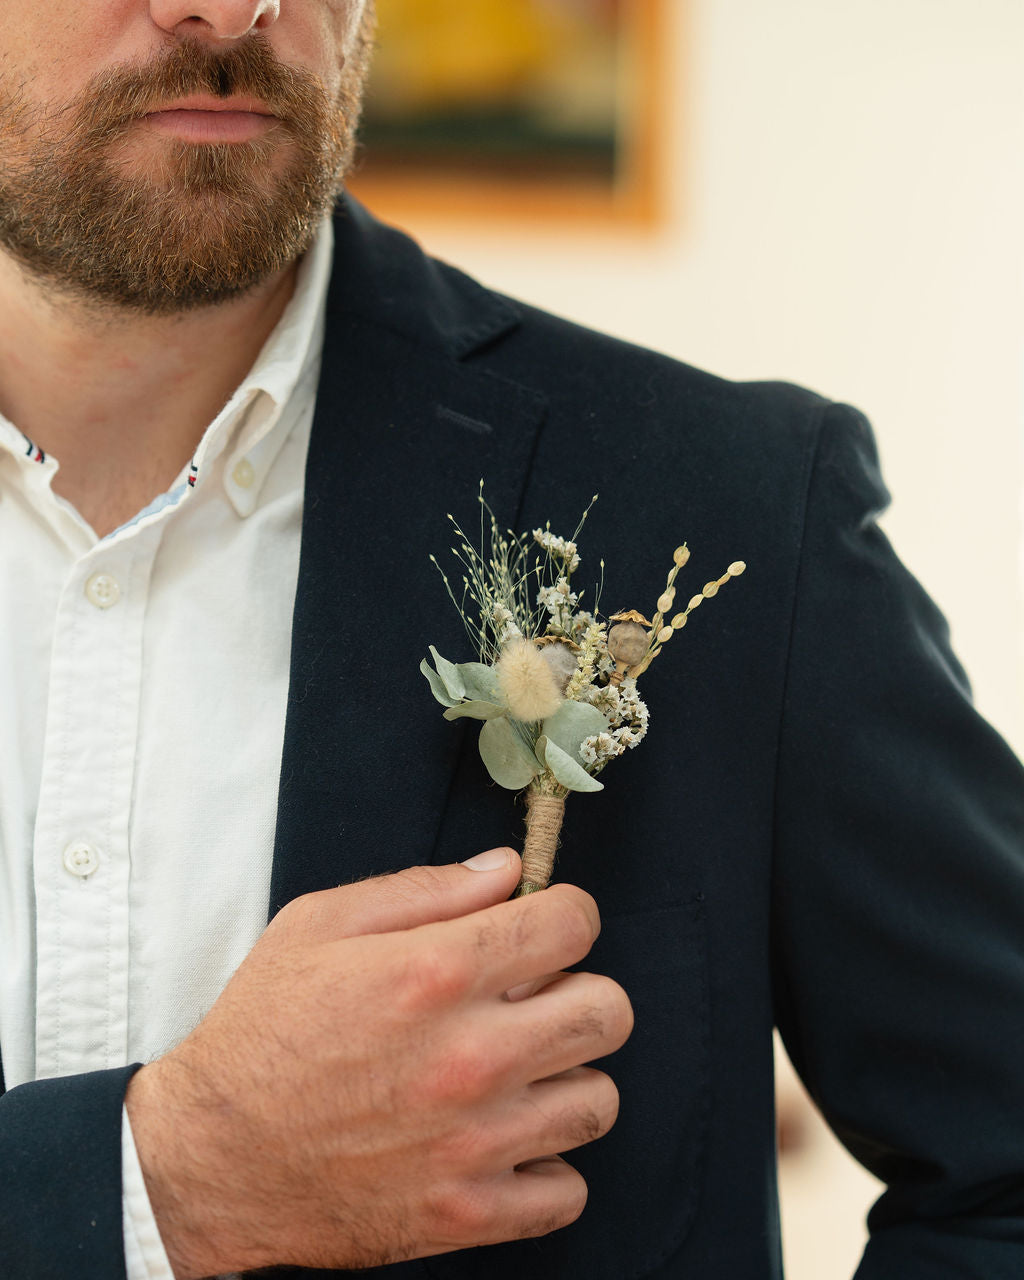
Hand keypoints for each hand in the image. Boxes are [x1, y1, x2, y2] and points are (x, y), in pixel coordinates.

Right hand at [125, 849, 632, 1276]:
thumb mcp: (320, 925)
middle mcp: (470, 1057)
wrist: (209, 1157)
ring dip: (565, 1077)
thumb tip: (505, 870)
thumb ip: (425, 888)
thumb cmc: (262, 1030)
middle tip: (533, 1001)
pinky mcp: (467, 1213)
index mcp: (435, 973)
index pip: (573, 924)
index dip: (564, 915)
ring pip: (598, 1099)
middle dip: (579, 991)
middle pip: (609, 1010)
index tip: (544, 928)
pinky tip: (504, 1138)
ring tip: (516, 1072)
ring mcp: (474, 1142)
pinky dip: (546, 1165)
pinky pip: (567, 1190)